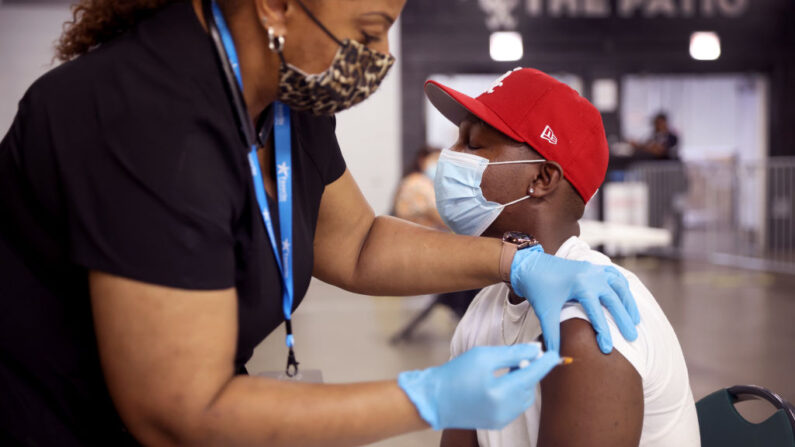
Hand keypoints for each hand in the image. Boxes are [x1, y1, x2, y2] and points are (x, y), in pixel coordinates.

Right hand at [397, 343, 559, 429]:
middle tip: (522, 355)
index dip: (545, 363)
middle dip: (530, 370)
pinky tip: (502, 382)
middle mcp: (504, 410)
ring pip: (524, 398)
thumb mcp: (483, 356)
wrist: (433, 399)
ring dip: (522, 382)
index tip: (555, 353)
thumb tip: (535, 350)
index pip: (532, 375)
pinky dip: (514, 393)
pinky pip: (515, 406)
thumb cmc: (455, 374)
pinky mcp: (496, 423)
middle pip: (529, 387)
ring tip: (510, 368)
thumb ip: (513, 353)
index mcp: (500, 392)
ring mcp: (501, 419)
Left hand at [510, 246, 640, 353]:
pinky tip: (625, 298)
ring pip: (619, 286)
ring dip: (628, 302)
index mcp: (581, 285)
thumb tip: (555, 357)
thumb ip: (552, 335)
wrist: (528, 266)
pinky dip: (622, 286)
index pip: (597, 314)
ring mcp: (593, 269)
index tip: (608, 350)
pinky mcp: (591, 267)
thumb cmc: (537, 288)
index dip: (604, 333)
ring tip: (635, 320)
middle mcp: (591, 275)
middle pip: (614, 300)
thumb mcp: (545, 312)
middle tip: (632, 337)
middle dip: (624, 320)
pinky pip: (613, 275)